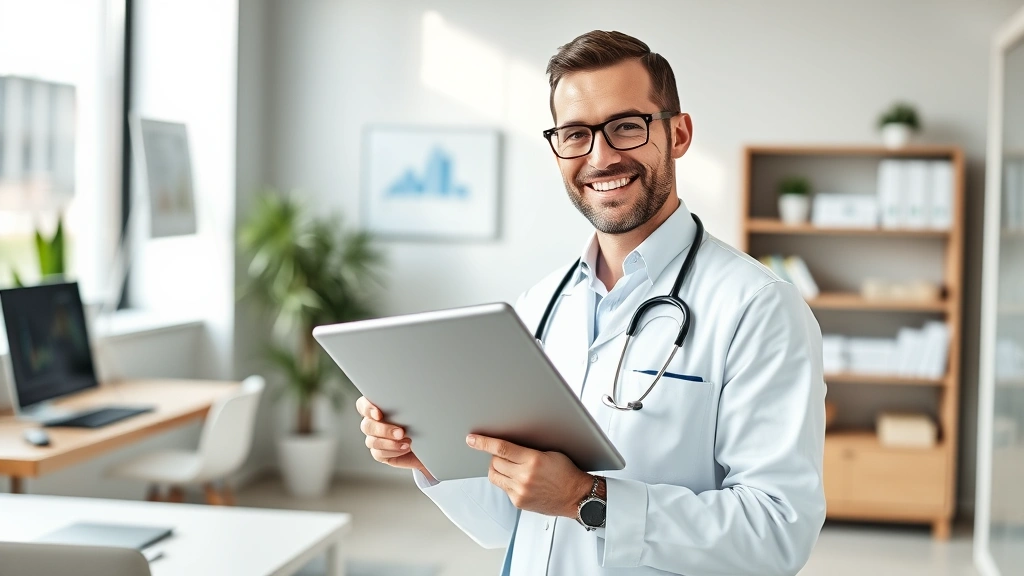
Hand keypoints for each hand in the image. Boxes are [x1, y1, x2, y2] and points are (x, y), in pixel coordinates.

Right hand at [355, 396, 432, 479]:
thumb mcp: (419, 410)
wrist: (432, 442)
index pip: (363, 405)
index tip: (379, 414)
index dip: (367, 409)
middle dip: (384, 430)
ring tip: (408, 442)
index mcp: (379, 407)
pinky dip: (393, 451)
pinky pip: (379, 453)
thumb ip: (408, 404)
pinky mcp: (380, 453)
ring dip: (390, 443)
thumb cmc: (424, 422)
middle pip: (367, 425)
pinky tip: (405, 449)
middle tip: (401, 432)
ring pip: (372, 441)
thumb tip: (411, 398)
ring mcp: (375, 439)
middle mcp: (374, 423)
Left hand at [467, 434, 592, 517]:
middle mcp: (524, 477)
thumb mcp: (549, 453)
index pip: (501, 448)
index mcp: (533, 460)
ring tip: (509, 468)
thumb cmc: (566, 473)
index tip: (472, 439)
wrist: (576, 496)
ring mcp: (520, 491)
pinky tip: (519, 480)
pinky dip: (506, 482)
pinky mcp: (518, 502)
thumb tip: (505, 446)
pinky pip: (503, 488)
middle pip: (495, 462)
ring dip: (498, 469)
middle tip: (505, 455)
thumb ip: (526, 450)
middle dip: (496, 456)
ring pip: (494, 476)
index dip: (483, 443)